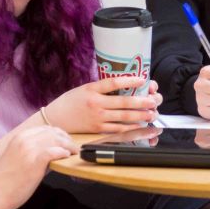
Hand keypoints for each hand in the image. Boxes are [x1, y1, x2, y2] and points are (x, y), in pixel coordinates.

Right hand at [0, 125, 76, 208]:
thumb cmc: (4, 181)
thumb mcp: (18, 158)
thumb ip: (34, 152)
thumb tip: (54, 154)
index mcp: (20, 137)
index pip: (45, 129)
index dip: (59, 134)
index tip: (66, 142)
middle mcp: (25, 139)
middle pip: (53, 132)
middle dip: (66, 139)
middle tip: (73, 148)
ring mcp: (30, 148)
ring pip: (57, 139)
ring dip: (68, 146)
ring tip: (74, 153)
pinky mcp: (35, 160)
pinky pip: (56, 151)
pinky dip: (64, 153)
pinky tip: (66, 158)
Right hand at [46, 76, 161, 133]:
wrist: (55, 118)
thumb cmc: (71, 101)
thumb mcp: (85, 89)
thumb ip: (102, 88)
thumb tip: (123, 84)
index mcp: (92, 90)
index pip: (113, 83)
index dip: (129, 80)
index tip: (142, 79)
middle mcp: (96, 104)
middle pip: (123, 102)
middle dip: (142, 102)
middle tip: (153, 101)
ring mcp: (97, 118)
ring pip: (123, 117)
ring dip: (140, 115)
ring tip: (151, 113)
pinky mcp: (98, 129)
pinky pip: (117, 128)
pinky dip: (130, 127)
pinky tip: (139, 124)